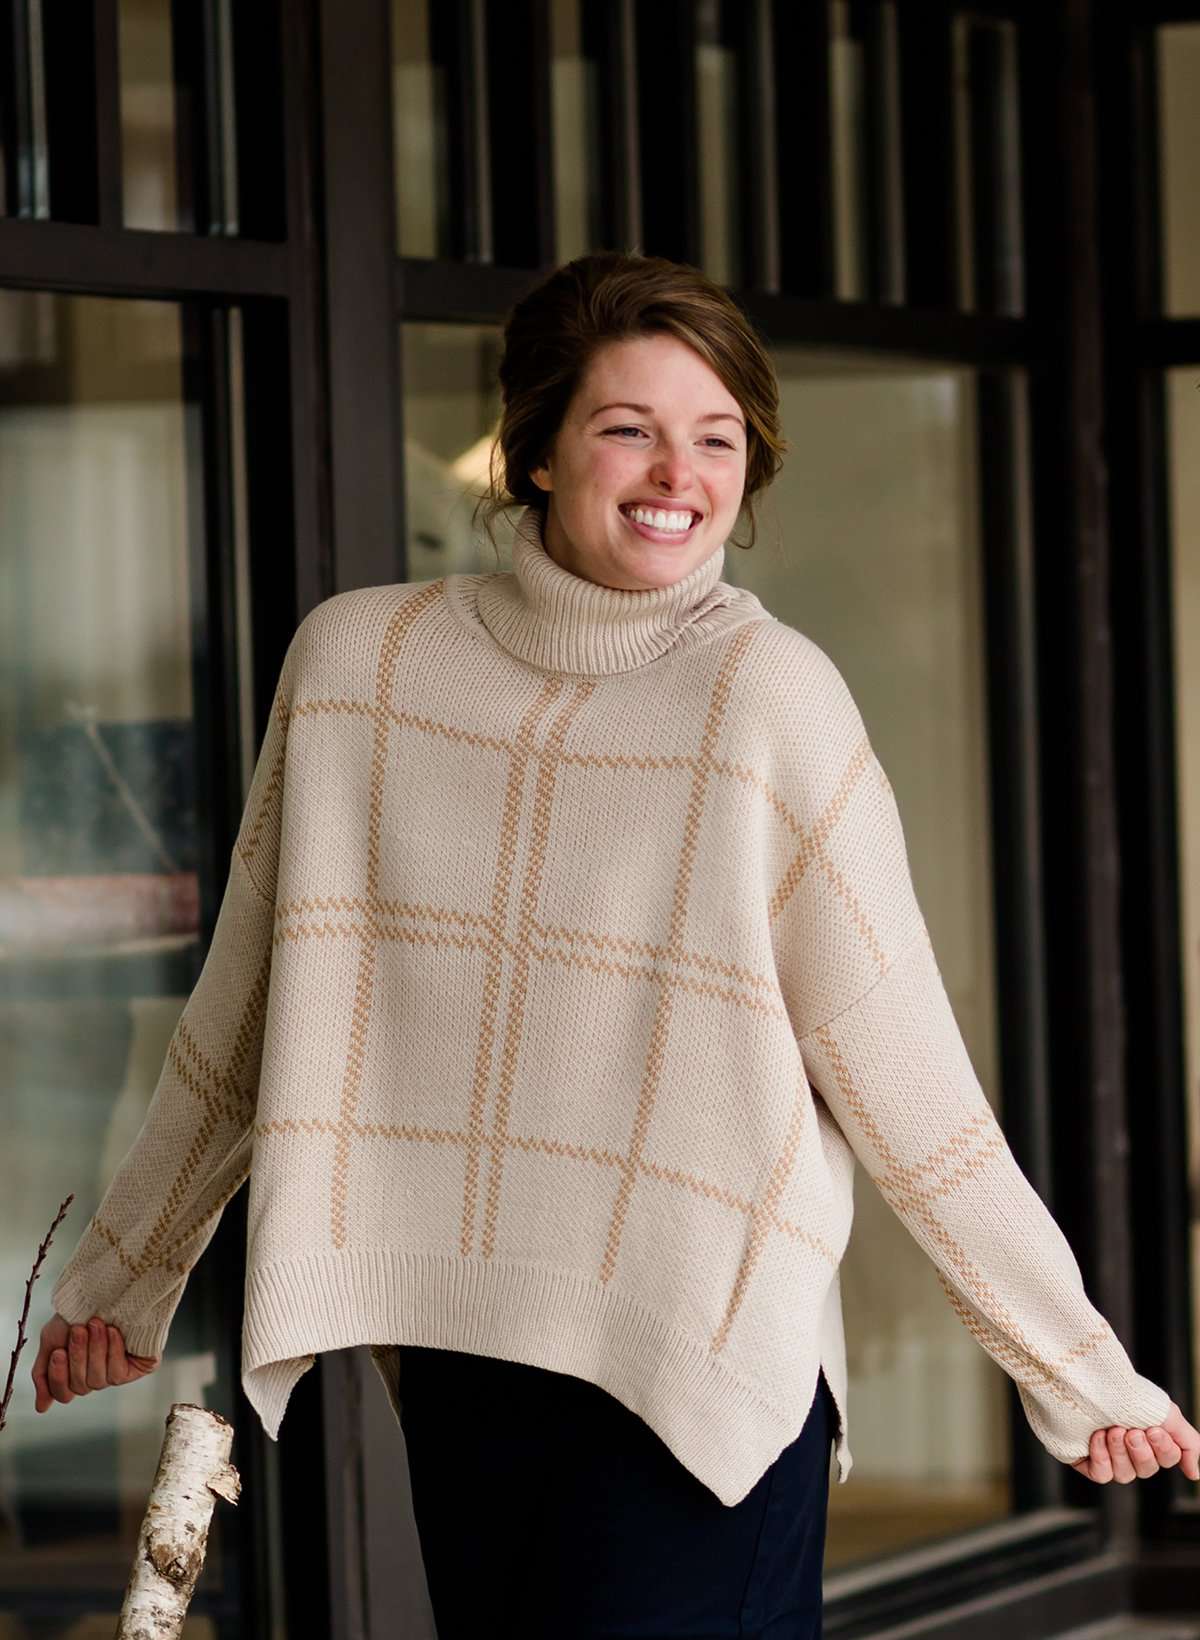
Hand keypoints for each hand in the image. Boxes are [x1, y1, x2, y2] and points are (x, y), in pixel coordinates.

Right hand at [31, 1313, 159, 1411]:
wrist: (107, 1288)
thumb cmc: (79, 1311)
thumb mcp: (52, 1340)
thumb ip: (43, 1374)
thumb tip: (41, 1408)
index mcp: (77, 1371)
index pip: (64, 1394)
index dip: (58, 1378)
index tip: (58, 1352)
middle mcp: (97, 1374)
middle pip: (80, 1387)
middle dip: (78, 1356)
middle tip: (79, 1330)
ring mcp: (118, 1371)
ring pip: (98, 1381)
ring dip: (95, 1350)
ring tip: (96, 1325)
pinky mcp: (139, 1367)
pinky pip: (118, 1375)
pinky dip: (113, 1352)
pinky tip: (114, 1332)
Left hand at [1071, 1402, 1199, 1482]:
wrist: (1086, 1380)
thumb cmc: (1125, 1393)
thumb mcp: (1166, 1412)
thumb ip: (1189, 1443)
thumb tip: (1194, 1476)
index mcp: (1149, 1436)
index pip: (1168, 1459)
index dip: (1164, 1449)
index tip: (1153, 1430)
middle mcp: (1129, 1448)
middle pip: (1147, 1469)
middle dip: (1140, 1451)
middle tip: (1131, 1431)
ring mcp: (1106, 1454)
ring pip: (1125, 1475)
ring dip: (1120, 1452)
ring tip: (1112, 1429)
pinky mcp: (1084, 1459)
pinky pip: (1101, 1475)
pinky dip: (1102, 1457)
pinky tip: (1097, 1436)